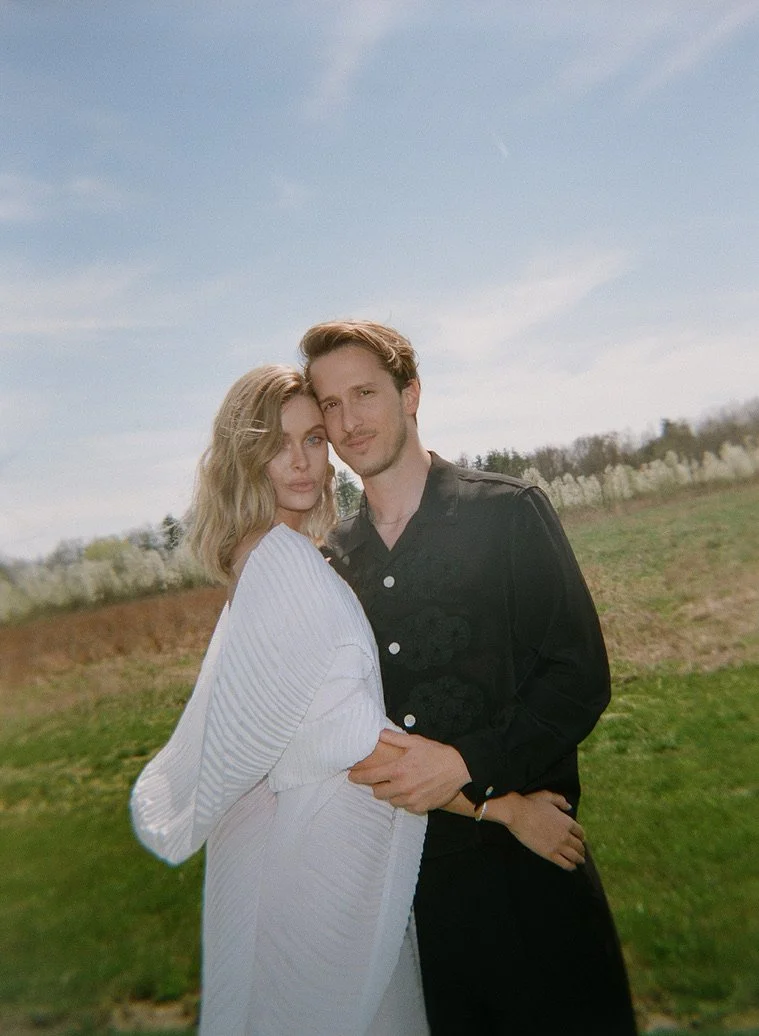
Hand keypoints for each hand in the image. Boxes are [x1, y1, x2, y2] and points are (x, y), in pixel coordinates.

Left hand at [348, 729, 470, 813]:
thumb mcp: (414, 741)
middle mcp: (402, 787)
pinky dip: (406, 800)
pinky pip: (406, 807)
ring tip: (399, 785)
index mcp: (398, 770)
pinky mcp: (421, 807)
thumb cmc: (436, 753)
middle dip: (377, 786)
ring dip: (392, 794)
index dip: (358, 777)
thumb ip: (393, 739)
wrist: (459, 768)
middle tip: (382, 780)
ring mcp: (412, 799)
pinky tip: (412, 791)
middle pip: (378, 793)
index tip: (351, 776)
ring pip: (392, 801)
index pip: (370, 777)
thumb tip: (378, 734)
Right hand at [489, 790, 585, 871]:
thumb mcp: (548, 797)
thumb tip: (569, 807)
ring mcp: (558, 846)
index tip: (580, 839)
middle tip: (581, 852)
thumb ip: (560, 801)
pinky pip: (565, 863)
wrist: (517, 813)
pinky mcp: (549, 854)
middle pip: (579, 845)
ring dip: (579, 859)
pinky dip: (571, 866)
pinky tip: (572, 867)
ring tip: (580, 861)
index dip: (581, 836)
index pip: (580, 832)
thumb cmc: (530, 803)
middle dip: (581, 849)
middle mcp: (565, 835)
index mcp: (566, 821)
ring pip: (574, 856)